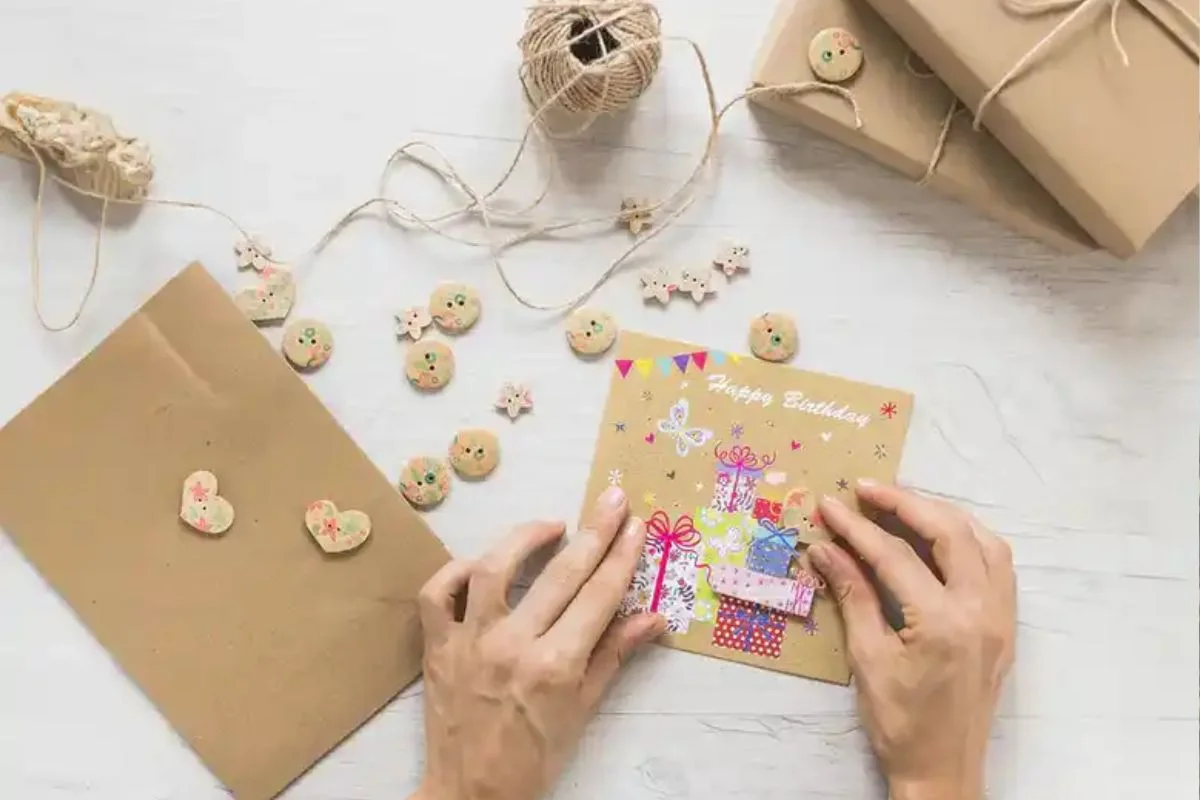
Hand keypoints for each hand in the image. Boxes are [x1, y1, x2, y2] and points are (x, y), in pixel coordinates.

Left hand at [414, 487, 664, 799]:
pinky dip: (456, 571)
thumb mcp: (582, 712)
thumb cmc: (533, 758)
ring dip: (524, 539)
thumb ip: (613, 656)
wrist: (470, 794)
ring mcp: (470, 641)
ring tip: (552, 525)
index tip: (634, 525)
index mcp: (556, 666)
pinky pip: (438, 594)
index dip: (621, 556)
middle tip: (611, 501)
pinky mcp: (437, 645)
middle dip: (593, 533)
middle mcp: (513, 645)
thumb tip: (653, 617)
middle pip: (560, 575)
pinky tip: (482, 562)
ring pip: (493, 569)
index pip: (598, 596)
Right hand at [808, 482, 1014, 799]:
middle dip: (906, 503)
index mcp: (943, 623)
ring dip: (944, 516)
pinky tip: (942, 538)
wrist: (943, 770)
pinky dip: (970, 540)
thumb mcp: (867, 659)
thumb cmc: (899, 723)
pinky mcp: (1006, 626)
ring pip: (984, 542)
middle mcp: (981, 612)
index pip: (896, 556)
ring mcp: (1001, 618)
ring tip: (903, 506)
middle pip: (949, 532)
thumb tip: (825, 549)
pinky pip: (999, 566)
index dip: (858, 528)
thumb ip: (852, 595)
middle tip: (866, 489)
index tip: (830, 506)